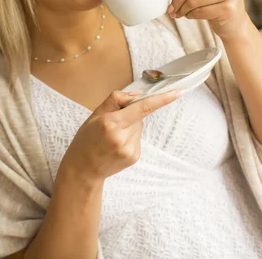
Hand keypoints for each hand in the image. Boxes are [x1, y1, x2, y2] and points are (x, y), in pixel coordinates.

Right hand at [60, 90, 181, 182]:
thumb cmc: (86, 139)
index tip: (178, 92)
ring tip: (112, 138)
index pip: (142, 108)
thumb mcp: (94, 115)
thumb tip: (138, 94)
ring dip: (129, 128)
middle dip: (130, 115)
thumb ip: (116, 100)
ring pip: (139, 128)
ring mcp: (130, 149)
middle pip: (139, 117)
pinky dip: (129, 138)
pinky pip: (138, 139)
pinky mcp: (134, 157)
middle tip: (111, 125)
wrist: (83, 168)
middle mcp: (122, 137)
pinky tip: (116, 146)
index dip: (161, 100)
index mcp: (110, 123)